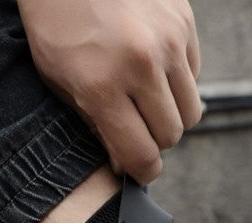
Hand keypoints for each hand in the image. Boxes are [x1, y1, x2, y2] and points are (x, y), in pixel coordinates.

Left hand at [18, 0, 201, 183]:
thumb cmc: (56, 25)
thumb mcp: (59, 82)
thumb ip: (95, 125)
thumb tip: (125, 161)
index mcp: (102, 87)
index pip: (142, 155)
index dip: (142, 172)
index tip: (139, 170)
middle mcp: (141, 65)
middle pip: (171, 136)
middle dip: (155, 143)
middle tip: (138, 133)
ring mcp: (168, 40)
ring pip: (191, 112)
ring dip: (172, 117)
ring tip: (148, 106)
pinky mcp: (184, 21)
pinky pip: (194, 76)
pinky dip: (178, 84)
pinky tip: (154, 72)